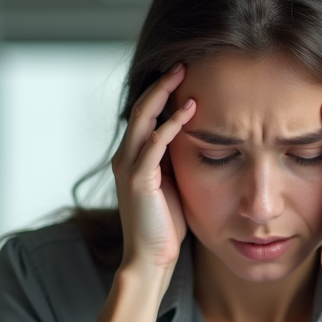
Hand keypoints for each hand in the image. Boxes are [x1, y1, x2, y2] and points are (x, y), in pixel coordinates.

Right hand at [111, 64, 196, 275]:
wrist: (151, 259)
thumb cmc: (165, 226)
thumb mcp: (172, 185)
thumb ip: (174, 161)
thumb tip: (195, 139)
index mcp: (133, 157)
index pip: (144, 114)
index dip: (160, 92)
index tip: (182, 73)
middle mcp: (125, 157)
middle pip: (140, 107)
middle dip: (161, 83)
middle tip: (182, 62)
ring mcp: (129, 167)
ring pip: (142, 118)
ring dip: (163, 94)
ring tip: (183, 73)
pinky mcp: (138, 180)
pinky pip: (154, 143)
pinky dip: (171, 124)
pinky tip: (189, 110)